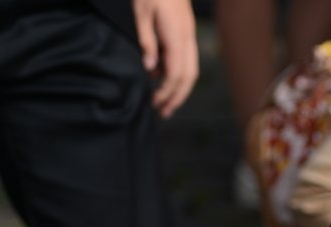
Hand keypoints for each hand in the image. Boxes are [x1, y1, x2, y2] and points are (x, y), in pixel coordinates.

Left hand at [133, 0, 198, 117]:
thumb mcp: (139, 11)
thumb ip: (145, 40)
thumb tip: (149, 69)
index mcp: (177, 35)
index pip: (176, 74)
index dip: (167, 92)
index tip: (155, 104)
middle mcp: (187, 38)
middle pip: (189, 76)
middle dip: (177, 97)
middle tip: (163, 111)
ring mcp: (189, 34)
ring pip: (191, 68)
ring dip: (179, 87)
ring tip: (164, 99)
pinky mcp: (185, 30)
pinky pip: (186, 58)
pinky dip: (177, 71)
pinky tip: (160, 75)